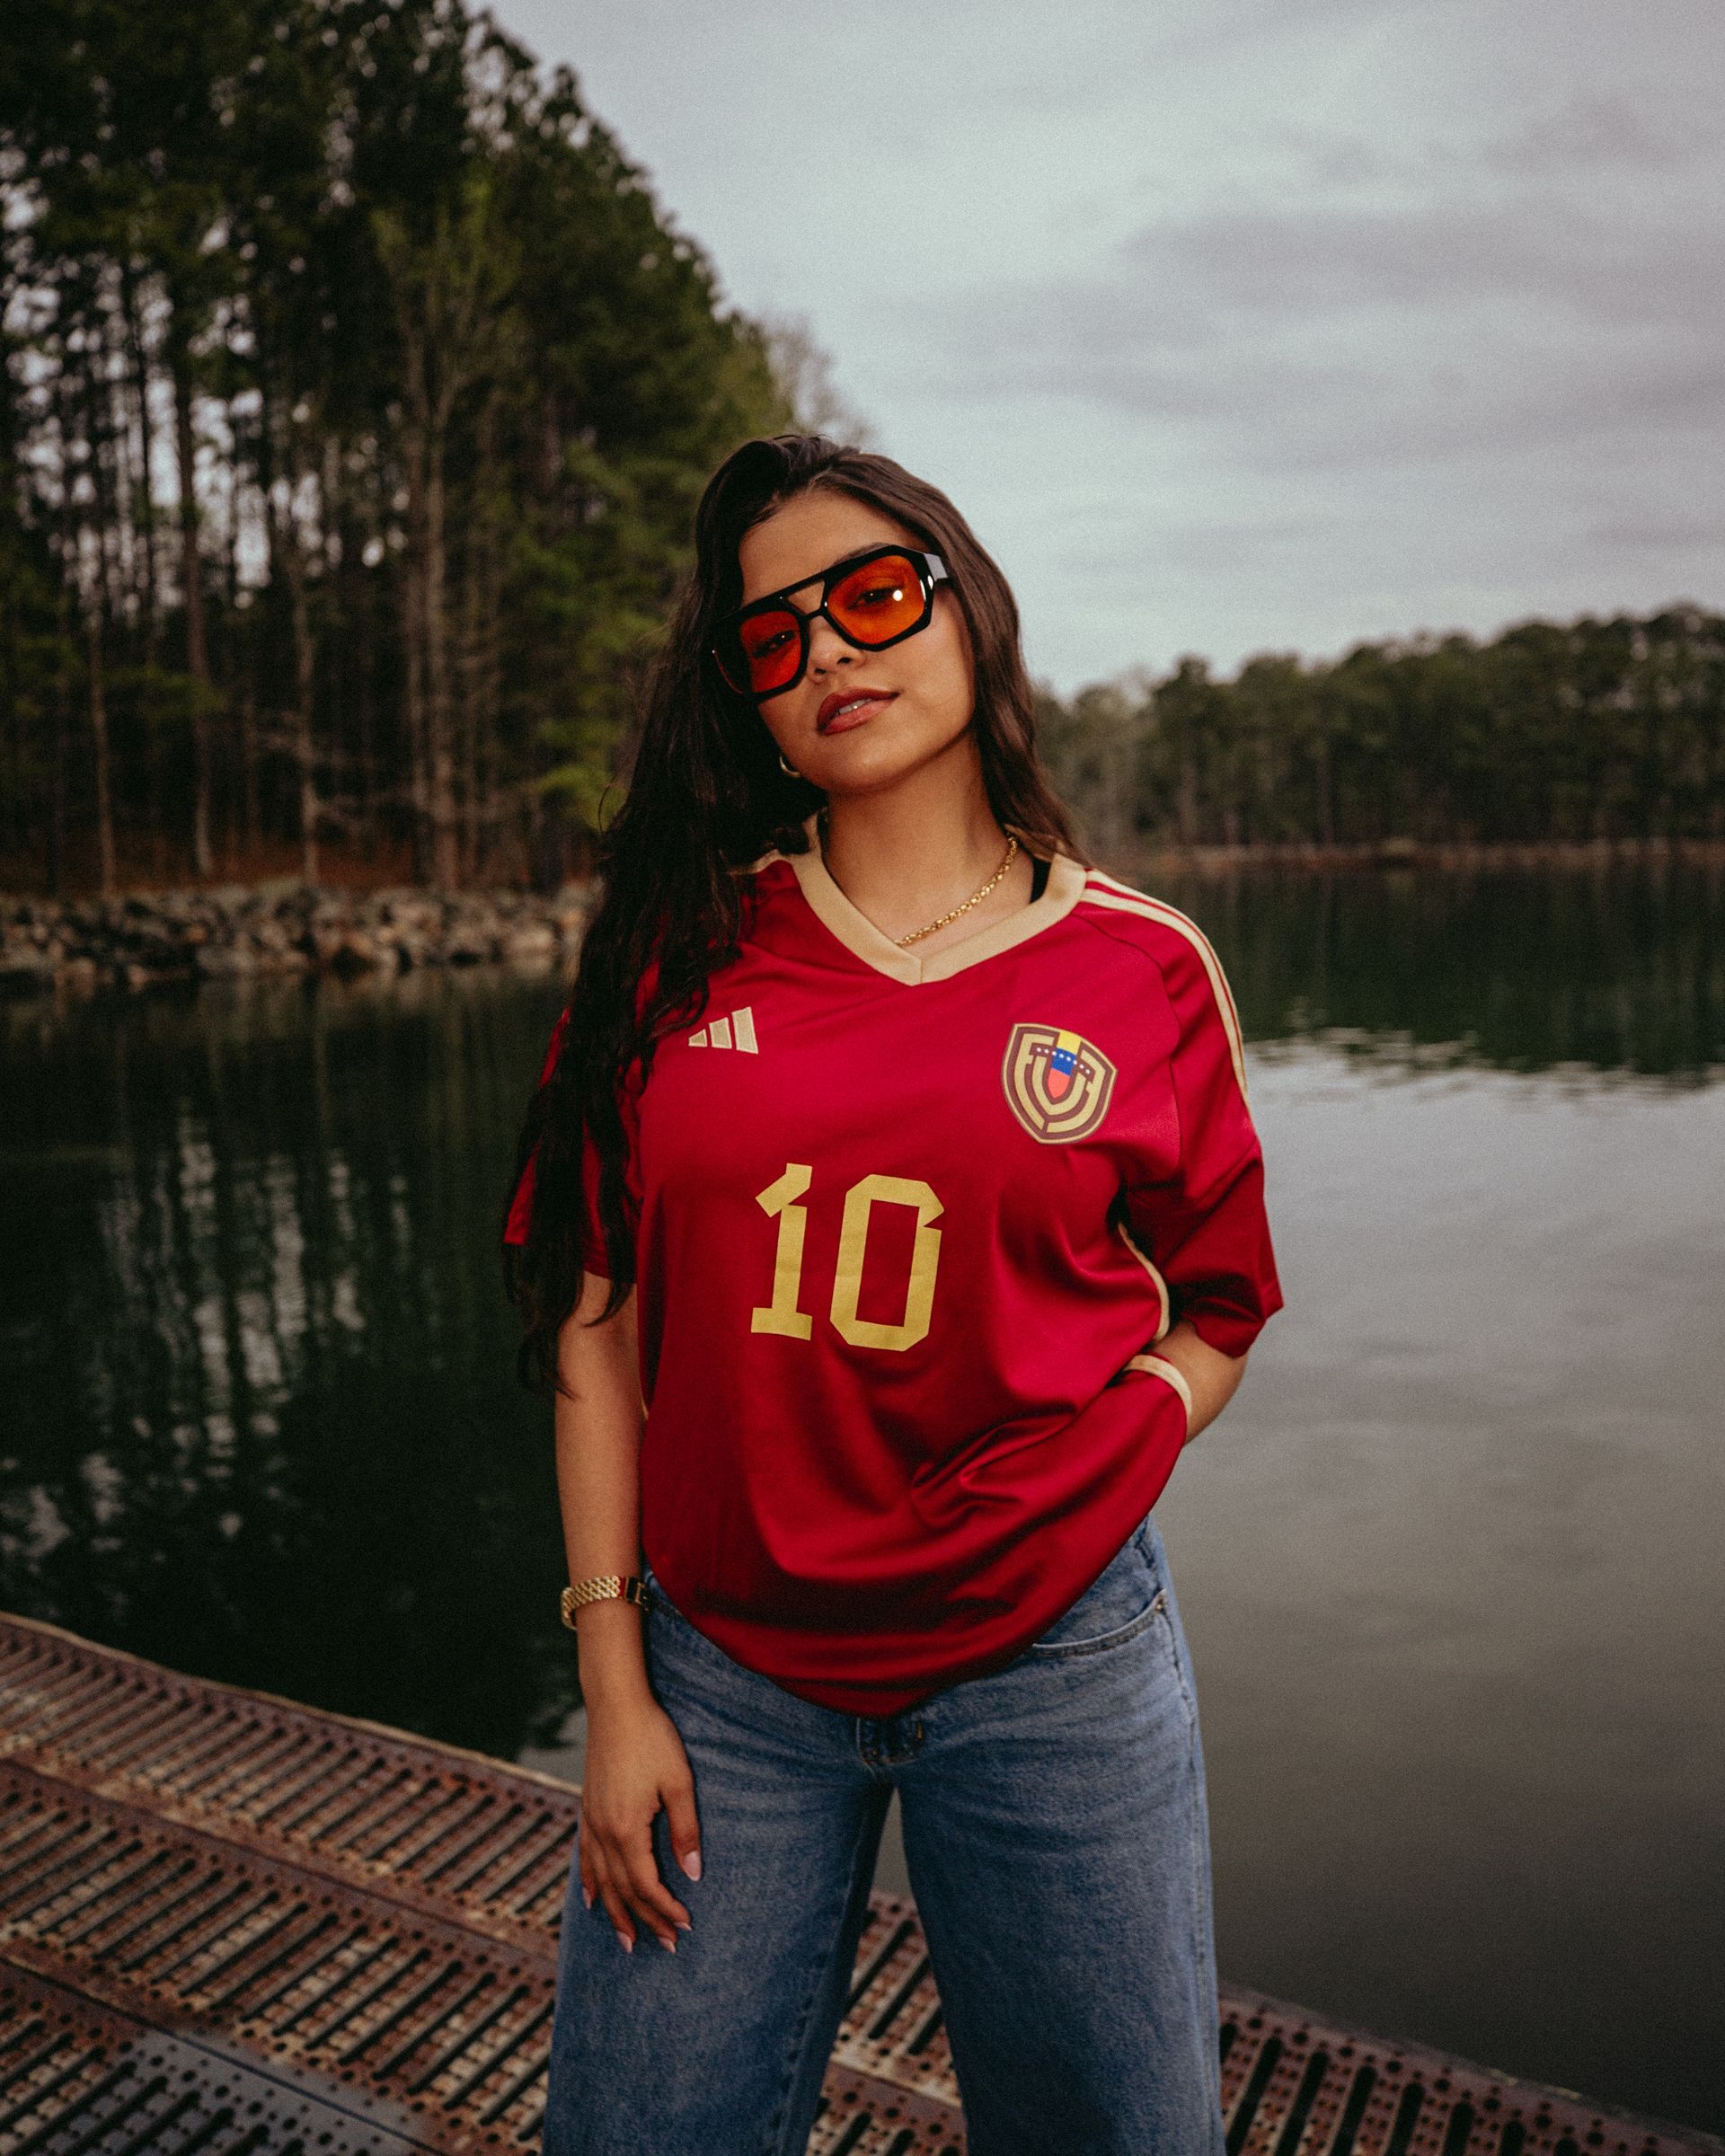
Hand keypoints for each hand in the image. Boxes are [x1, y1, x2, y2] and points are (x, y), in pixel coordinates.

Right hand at [578, 1693, 701, 1952]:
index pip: (647, 1884)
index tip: (687, 1924)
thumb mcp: (679, 1782)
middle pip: (623, 1889)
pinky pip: (585, 1857)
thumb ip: (685, 1829)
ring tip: (628, 1942)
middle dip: (646, 1920)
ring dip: (616, 1912)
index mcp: (626, 1829)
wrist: (616, 1705)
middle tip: (667, 1946)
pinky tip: (591, 1900)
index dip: (666, 1908)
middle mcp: (603, 1831)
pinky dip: (589, 1883)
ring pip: (601, 1880)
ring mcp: (591, 1821)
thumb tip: (693, 1874)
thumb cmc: (653, 1738)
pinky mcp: (587, 1809)